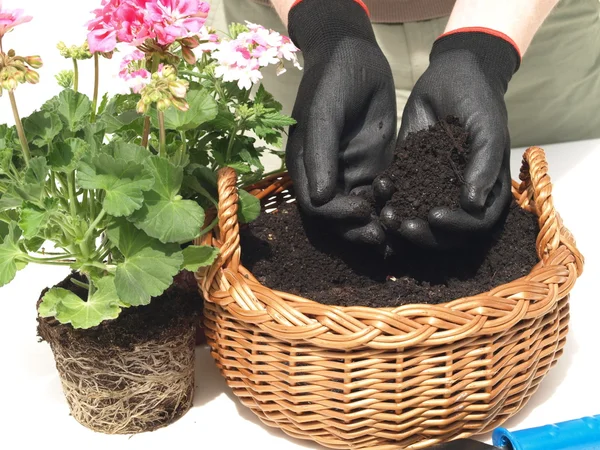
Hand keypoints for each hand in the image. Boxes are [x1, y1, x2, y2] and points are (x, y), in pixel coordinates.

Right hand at [286, 0, 395, 246]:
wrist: (355, 54)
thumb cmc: (332, 79)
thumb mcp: (324, 113)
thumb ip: (320, 154)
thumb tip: (319, 198)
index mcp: (305, 165)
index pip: (315, 205)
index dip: (336, 216)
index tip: (361, 212)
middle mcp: (326, 175)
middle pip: (337, 215)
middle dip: (356, 228)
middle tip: (381, 235)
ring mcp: (350, 171)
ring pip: (360, 210)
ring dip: (375, 223)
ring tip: (396, 230)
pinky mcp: (372, 165)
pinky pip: (381, 194)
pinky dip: (390, 205)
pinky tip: (407, 209)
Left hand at [374, 29, 520, 248]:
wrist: (450, 76)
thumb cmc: (478, 101)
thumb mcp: (487, 129)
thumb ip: (484, 166)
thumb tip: (474, 206)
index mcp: (487, 191)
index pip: (475, 224)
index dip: (457, 228)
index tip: (435, 217)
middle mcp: (460, 197)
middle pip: (445, 232)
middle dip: (424, 234)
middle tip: (402, 226)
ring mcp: (434, 189)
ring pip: (419, 219)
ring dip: (402, 222)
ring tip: (386, 215)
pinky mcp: (410, 176)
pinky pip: (399, 196)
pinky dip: (388, 199)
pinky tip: (379, 189)